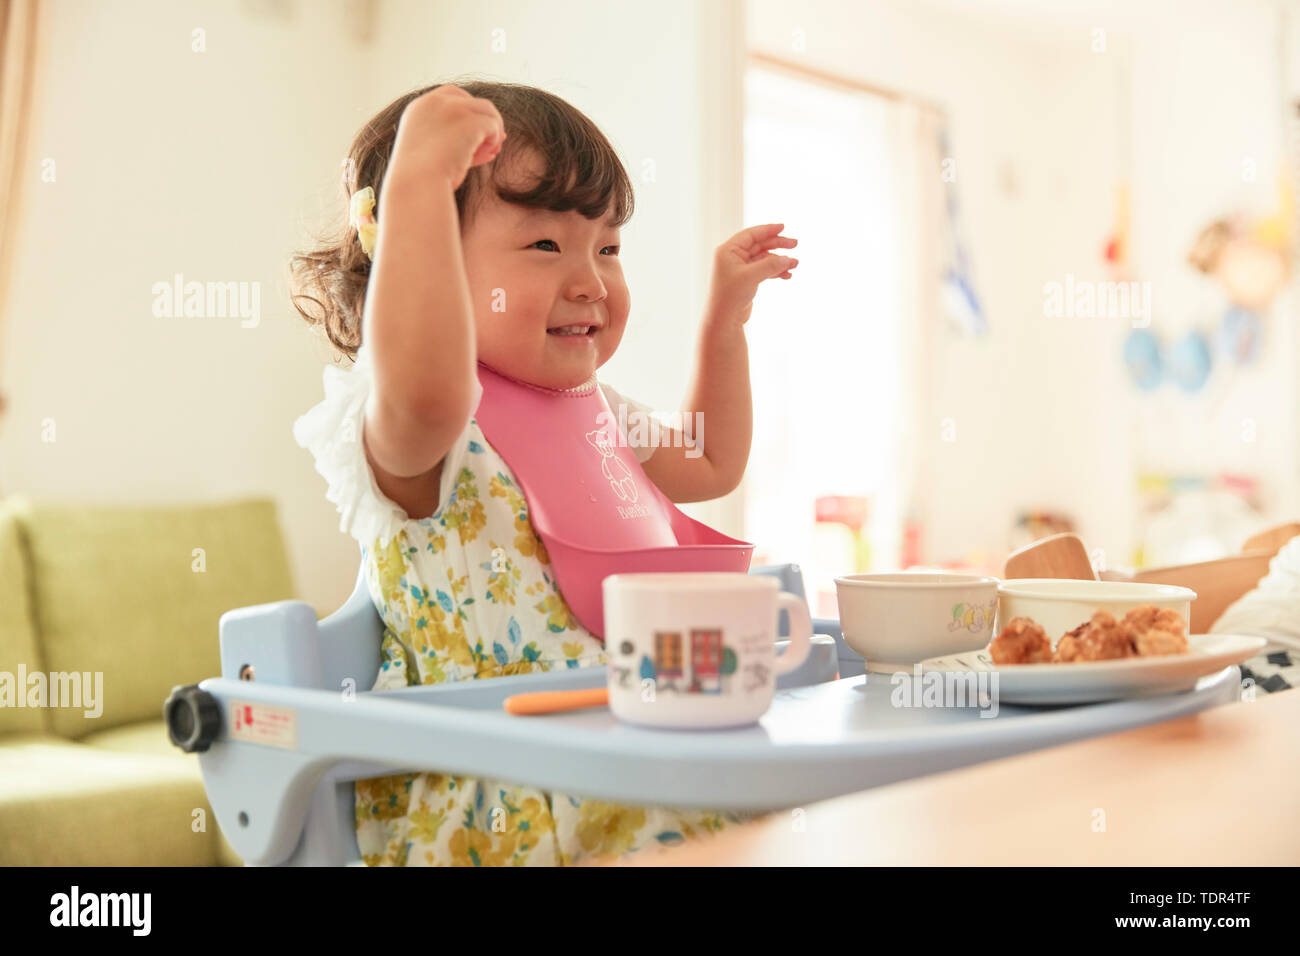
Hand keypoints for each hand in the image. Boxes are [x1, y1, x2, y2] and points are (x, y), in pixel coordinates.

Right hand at [389, 84, 506, 190]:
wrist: (418, 185)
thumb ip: (457, 139)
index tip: (474, 133)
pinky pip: (492, 125)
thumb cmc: (424, 179)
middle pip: (472, 101)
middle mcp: (434, 102)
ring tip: (491, 151)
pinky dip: (494, 140)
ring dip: (493, 131)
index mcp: (419, 108)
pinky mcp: (469, 120)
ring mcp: (452, 108)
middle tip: (492, 144)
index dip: (469, 112)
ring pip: (487, 110)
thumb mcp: (435, 153)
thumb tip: (497, 135)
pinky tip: (490, 154)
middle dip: (484, 120)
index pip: (451, 96)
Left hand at [704, 223, 798, 328]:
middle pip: (759, 244)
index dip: (768, 230)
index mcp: (728, 250)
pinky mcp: (746, 280)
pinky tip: (787, 275)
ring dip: (779, 260)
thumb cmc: (730, 297)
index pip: (751, 234)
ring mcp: (740, 268)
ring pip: (764, 258)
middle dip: (778, 244)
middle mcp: (733, 257)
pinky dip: (775, 271)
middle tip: (795, 244)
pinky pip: (764, 270)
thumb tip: (788, 259)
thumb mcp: (751, 277)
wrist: (724, 320)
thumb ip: (770, 265)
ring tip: (795, 264)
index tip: (784, 227)